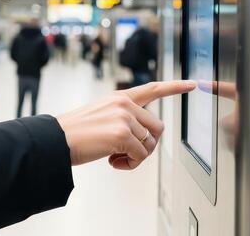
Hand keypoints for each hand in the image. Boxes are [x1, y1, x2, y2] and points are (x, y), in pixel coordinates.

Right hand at [56, 80, 195, 169]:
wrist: (56, 140)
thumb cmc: (77, 132)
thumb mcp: (102, 114)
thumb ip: (124, 117)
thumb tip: (144, 137)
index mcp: (121, 97)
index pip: (153, 88)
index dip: (175, 87)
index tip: (193, 84)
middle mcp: (125, 104)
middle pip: (156, 129)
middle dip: (145, 145)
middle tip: (125, 153)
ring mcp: (125, 118)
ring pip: (149, 145)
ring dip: (134, 156)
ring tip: (114, 157)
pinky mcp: (122, 134)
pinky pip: (140, 156)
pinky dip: (129, 164)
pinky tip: (112, 162)